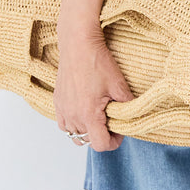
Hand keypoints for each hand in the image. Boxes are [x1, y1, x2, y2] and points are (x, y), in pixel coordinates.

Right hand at [53, 25, 134, 150]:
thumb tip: (131, 117)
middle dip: (102, 135)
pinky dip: (75, 124)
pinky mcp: (57, 102)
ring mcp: (63, 109)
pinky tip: (84, 112)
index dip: (113, 142)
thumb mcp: (119, 85)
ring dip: (88, 131)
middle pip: (88, 141)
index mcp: (88, 114)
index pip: (100, 145)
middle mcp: (72, 115)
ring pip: (75, 135)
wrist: (78, 44)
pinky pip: (64, 124)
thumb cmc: (97, 62)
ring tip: (98, 117)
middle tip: (112, 121)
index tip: (120, 131)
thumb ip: (127, 106)